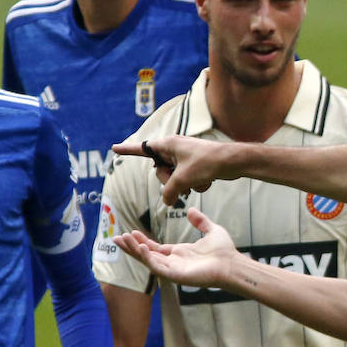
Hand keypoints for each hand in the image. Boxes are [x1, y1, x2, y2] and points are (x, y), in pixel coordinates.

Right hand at [112, 135, 231, 205]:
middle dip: (170, 182)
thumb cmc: (206, 163)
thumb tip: (167, 202)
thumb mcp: (183, 179)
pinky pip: (187, 181)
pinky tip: (207, 181)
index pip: (142, 149)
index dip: (127, 150)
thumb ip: (169, 192)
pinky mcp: (194, 166)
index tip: (114, 148)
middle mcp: (174, 149)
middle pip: (160, 172)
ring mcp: (185, 158)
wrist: (232, 162)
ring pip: (174, 180)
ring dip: (185, 185)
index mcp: (168, 145)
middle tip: (183, 181)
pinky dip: (195, 184)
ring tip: (198, 180)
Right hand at [113, 206, 238, 287]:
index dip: (141, 241)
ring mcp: (174, 270)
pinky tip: (142, 248)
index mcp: (179, 254)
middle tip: (115, 238)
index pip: (154, 248)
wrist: (232, 263)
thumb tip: (191, 210)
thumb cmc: (224, 251)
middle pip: (146, 255)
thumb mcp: (211, 230)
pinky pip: (158, 268)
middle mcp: (173, 263)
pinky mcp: (176, 276)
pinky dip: (148, 258)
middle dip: (131, 247)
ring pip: (148, 261)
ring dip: (135, 251)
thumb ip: (200, 221)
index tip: (130, 232)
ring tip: (123, 240)